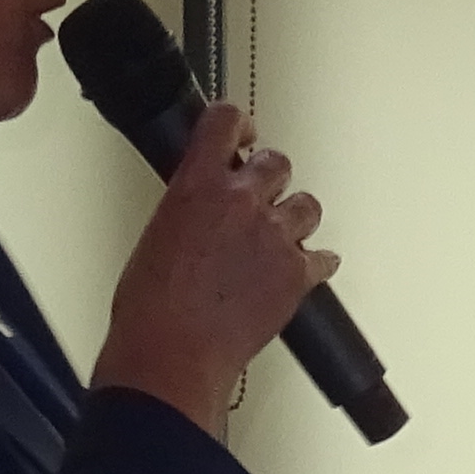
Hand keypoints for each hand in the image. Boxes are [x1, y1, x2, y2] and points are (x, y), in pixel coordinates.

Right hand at [91, 100, 330, 433]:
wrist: (171, 352)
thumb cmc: (150, 307)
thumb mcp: (156, 235)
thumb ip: (189, 208)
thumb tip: (202, 213)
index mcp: (197, 184)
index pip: (225, 121)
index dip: (239, 124)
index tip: (244, 133)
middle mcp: (242, 201)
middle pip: (277, 163)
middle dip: (269, 178)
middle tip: (261, 196)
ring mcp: (275, 236)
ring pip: (307, 205)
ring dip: (295, 217)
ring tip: (281, 237)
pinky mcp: (297, 274)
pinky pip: (324, 258)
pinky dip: (316, 263)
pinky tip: (308, 268)